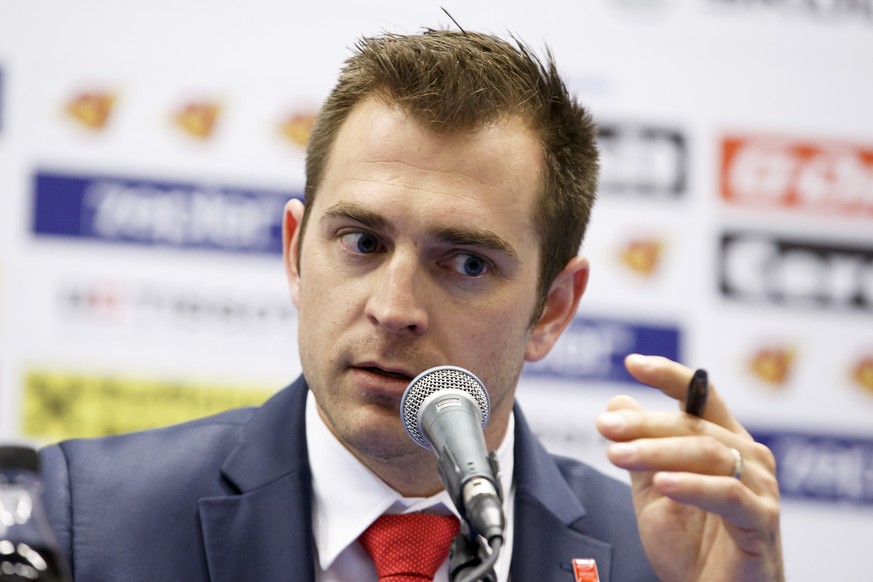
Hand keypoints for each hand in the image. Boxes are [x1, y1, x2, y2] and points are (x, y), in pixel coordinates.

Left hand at [595, 354, 783, 581]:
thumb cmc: (690, 549)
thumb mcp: (653, 492)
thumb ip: (639, 449)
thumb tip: (617, 401)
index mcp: (723, 442)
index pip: (700, 396)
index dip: (668, 375)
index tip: (633, 363)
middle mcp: (747, 457)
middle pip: (694, 424)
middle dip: (644, 423)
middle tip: (604, 426)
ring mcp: (759, 488)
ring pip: (708, 453)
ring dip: (658, 451)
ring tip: (618, 455)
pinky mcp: (762, 522)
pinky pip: (728, 494)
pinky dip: (694, 485)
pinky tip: (664, 483)